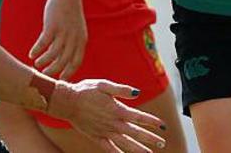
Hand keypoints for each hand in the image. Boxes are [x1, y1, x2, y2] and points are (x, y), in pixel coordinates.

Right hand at [30, 0, 87, 79]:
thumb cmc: (69, 14)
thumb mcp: (75, 30)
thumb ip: (70, 44)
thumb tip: (61, 62)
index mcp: (81, 40)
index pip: (76, 62)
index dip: (68, 73)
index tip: (60, 80)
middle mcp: (74, 38)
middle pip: (63, 61)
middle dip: (53, 71)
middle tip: (44, 76)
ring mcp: (63, 32)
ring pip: (52, 54)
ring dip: (43, 62)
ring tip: (36, 65)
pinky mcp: (52, 26)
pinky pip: (43, 43)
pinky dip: (37, 50)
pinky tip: (32, 54)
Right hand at [49, 80, 165, 151]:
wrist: (67, 102)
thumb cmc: (86, 91)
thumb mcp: (104, 85)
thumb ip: (121, 89)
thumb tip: (137, 93)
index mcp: (117, 109)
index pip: (139, 117)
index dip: (152, 122)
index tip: (163, 126)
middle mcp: (113, 123)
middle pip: (135, 133)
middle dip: (150, 138)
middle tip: (162, 143)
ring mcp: (104, 132)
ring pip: (124, 143)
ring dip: (138, 149)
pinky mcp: (96, 137)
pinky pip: (108, 148)